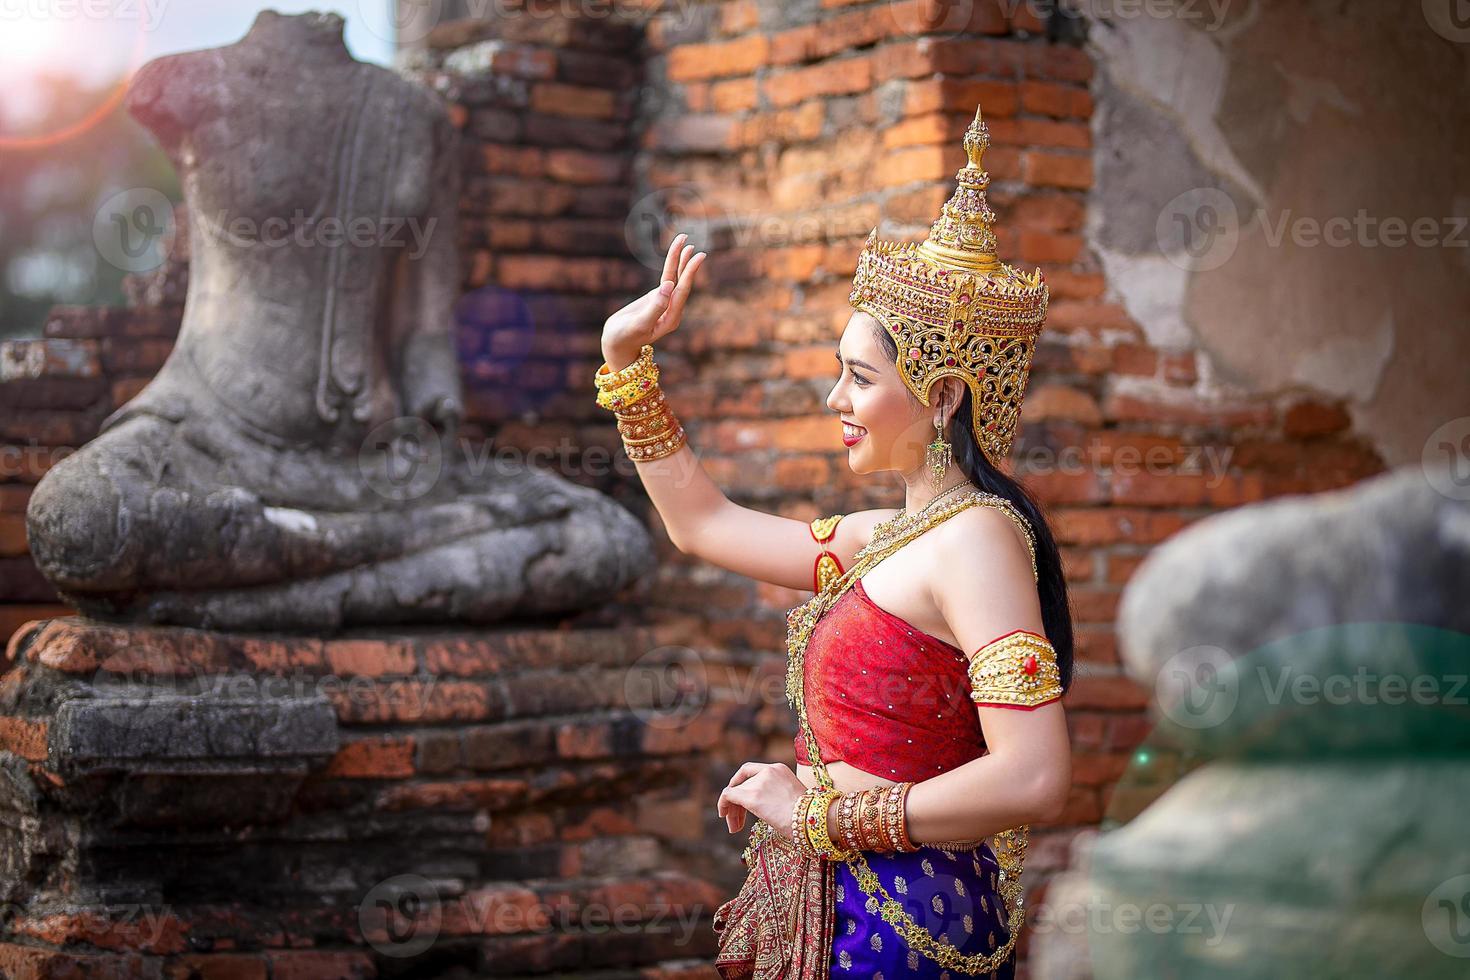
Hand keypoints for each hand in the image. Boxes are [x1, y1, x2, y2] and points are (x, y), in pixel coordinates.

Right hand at [602, 232, 705, 367]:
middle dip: (687, 263)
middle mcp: (672, 310)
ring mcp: (666, 303)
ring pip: (675, 278)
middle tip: (693, 246)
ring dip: (680, 261)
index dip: (690, 272)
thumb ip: (655, 307)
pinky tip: (675, 256)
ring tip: (686, 243)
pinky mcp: (657, 298)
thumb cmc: (625, 336)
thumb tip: (669, 285)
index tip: (697, 256)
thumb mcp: (639, 324)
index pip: (682, 291)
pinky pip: (666, 278)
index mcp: (671, 318)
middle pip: (682, 282)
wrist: (617, 342)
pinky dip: (670, 266)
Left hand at [716, 761, 807, 838]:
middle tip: (738, 823)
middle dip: (738, 804)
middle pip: (743, 785)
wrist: (812, 819)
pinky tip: (723, 816)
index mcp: (779, 769)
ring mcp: (759, 783)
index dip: (740, 782)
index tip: (739, 798)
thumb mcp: (793, 798)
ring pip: (735, 792)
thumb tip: (766, 807)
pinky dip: (722, 805)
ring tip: (735, 828)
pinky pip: (728, 796)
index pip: (751, 771)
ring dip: (733, 811)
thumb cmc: (808, 816)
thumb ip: (777, 795)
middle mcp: (768, 771)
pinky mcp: (751, 796)